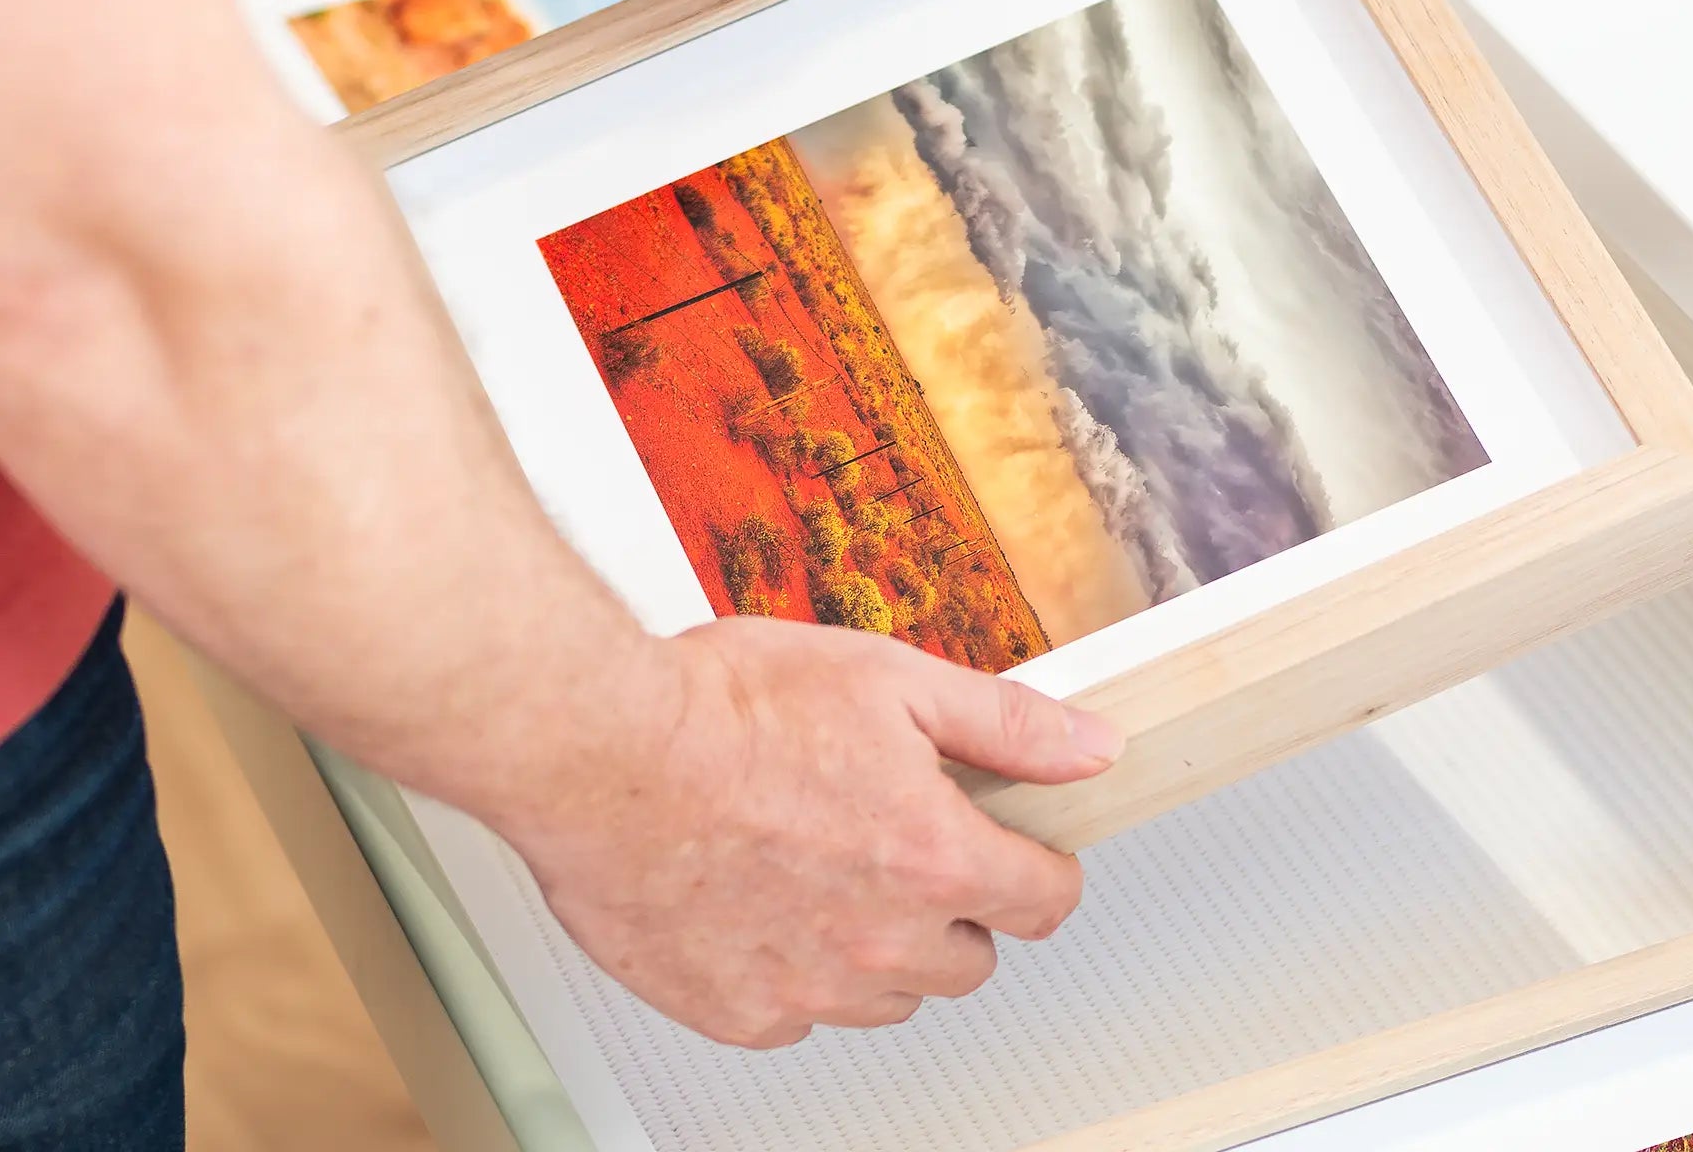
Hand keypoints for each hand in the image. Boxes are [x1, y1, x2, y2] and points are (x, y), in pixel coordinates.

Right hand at [498, 616, 1122, 1048]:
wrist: (600, 750)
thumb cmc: (727, 706)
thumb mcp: (894, 678)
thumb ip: (1008, 724)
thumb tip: (1092, 747)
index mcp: (935, 858)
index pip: (1045, 902)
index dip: (1036, 865)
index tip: (1013, 845)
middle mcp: (881, 942)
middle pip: (971, 959)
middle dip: (954, 903)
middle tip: (898, 837)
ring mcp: (808, 988)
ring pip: (889, 998)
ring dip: (879, 944)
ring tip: (822, 861)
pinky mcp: (736, 1013)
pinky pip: (801, 1014)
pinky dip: (795, 968)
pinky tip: (761, 898)